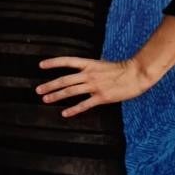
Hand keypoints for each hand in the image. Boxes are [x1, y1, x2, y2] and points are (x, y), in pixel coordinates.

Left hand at [36, 56, 153, 117]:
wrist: (136, 74)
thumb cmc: (120, 69)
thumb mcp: (101, 64)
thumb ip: (88, 69)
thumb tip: (77, 74)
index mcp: (88, 64)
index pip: (66, 61)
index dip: (53, 63)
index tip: (40, 66)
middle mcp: (89, 74)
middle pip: (64, 79)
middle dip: (49, 85)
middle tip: (37, 90)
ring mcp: (94, 86)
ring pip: (70, 91)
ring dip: (56, 96)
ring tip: (45, 100)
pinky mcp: (101, 97)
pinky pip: (84, 104)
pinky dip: (73, 109)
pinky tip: (64, 113)